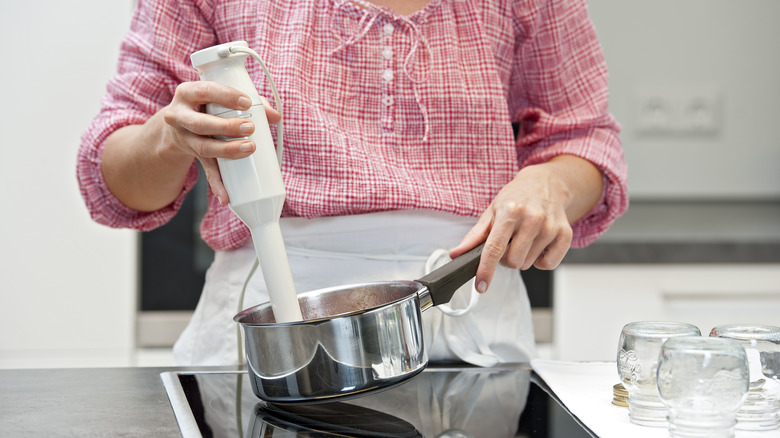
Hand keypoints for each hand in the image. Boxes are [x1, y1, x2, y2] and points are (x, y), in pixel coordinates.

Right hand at [162, 81, 281, 204]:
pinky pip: (205, 171)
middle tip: (250, 128)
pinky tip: (226, 196)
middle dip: (227, 127)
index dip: (226, 96)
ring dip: (226, 151)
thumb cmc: (207, 106)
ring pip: (203, 148)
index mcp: (188, 94)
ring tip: (248, 148)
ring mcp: (183, 138)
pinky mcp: (191, 156)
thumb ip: (250, 102)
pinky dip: (217, 184)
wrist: (178, 125)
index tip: (247, 102)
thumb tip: (275, 115)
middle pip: (201, 123)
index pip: (205, 91)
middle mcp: (179, 115)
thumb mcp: (220, 98)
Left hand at [449, 155, 602, 292]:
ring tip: (523, 239)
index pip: (495, 248)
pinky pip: (548, 264)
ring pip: (528, 264)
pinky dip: (540, 260)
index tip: (481, 286)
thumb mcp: (492, 212)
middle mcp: (532, 218)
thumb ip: (474, 236)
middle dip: (506, 259)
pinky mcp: (565, 234)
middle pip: (513, 262)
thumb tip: (456, 254)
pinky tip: (538, 244)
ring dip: (522, 257)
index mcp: (510, 211)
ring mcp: (551, 227)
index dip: (486, 270)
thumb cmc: (517, 198)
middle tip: (508, 244)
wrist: (546, 184)